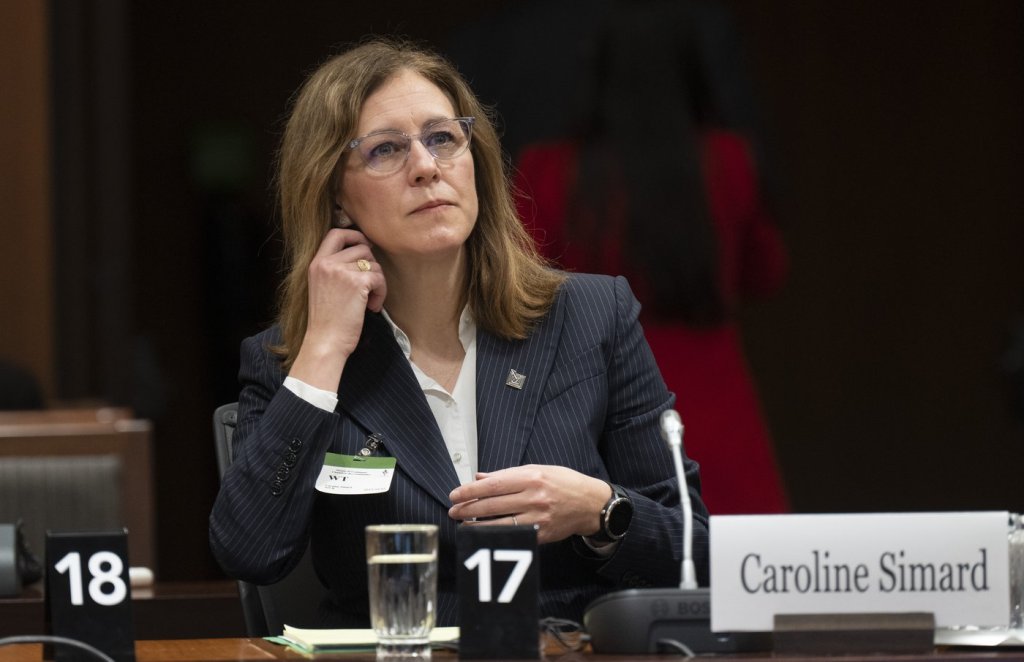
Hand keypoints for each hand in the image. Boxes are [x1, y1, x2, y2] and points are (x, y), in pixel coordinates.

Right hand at [289, 228, 386, 389]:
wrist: (325, 342)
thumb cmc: (327, 321)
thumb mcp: (322, 287)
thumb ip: (335, 269)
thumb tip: (364, 252)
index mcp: (316, 263)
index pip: (336, 233)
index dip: (355, 236)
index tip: (366, 248)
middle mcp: (326, 263)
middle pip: (362, 248)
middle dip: (372, 266)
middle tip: (369, 287)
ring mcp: (341, 271)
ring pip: (374, 263)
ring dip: (377, 283)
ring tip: (368, 302)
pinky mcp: (356, 282)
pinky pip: (379, 278)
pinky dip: (381, 293)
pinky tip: (371, 307)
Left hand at [448, 465, 611, 544]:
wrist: (591, 504)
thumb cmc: (564, 483)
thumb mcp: (539, 469)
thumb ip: (508, 474)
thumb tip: (481, 477)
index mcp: (532, 477)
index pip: (493, 484)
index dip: (471, 490)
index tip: (456, 494)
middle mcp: (534, 497)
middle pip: (493, 504)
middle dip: (469, 508)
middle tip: (453, 510)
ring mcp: (538, 517)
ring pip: (500, 523)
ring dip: (477, 525)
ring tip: (462, 523)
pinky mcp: (542, 534)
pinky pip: (513, 536)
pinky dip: (495, 535)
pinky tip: (483, 534)